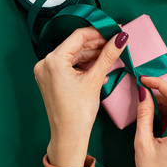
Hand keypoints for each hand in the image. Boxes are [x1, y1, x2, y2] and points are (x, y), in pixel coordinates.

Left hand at [34, 27, 128, 166]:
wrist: (68, 136)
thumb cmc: (78, 112)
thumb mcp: (95, 79)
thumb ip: (108, 55)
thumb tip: (121, 38)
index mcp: (53, 61)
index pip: (78, 36)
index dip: (99, 32)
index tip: (115, 30)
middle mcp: (45, 63)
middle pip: (75, 45)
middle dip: (97, 44)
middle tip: (117, 43)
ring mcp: (46, 72)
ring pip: (73, 55)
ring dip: (92, 55)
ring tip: (111, 56)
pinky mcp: (50, 79)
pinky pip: (69, 65)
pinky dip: (84, 65)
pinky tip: (100, 68)